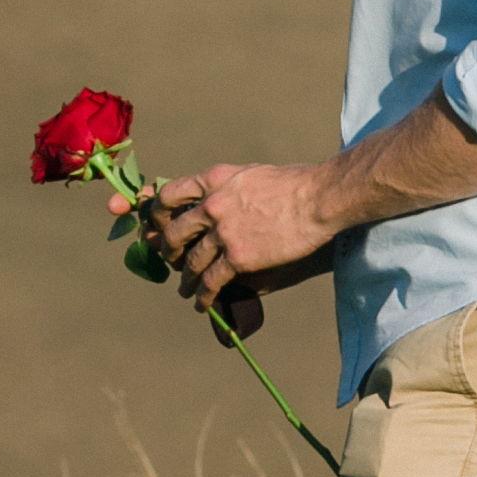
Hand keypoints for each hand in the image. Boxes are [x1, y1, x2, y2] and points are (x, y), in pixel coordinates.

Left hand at [149, 161, 339, 313]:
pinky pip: (211, 281)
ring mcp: (223, 232)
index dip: (159, 212)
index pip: (171, 194)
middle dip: (168, 250)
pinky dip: (204, 295)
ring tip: (186, 290)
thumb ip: (230, 186)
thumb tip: (223, 195)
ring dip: (186, 280)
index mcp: (214, 179)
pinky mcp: (238, 257)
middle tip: (170, 259)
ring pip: (191, 262)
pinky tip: (203, 303)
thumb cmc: (295, 183)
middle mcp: (211, 205)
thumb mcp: (251, 172)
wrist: (317, 199)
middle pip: (175, 232)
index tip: (160, 224)